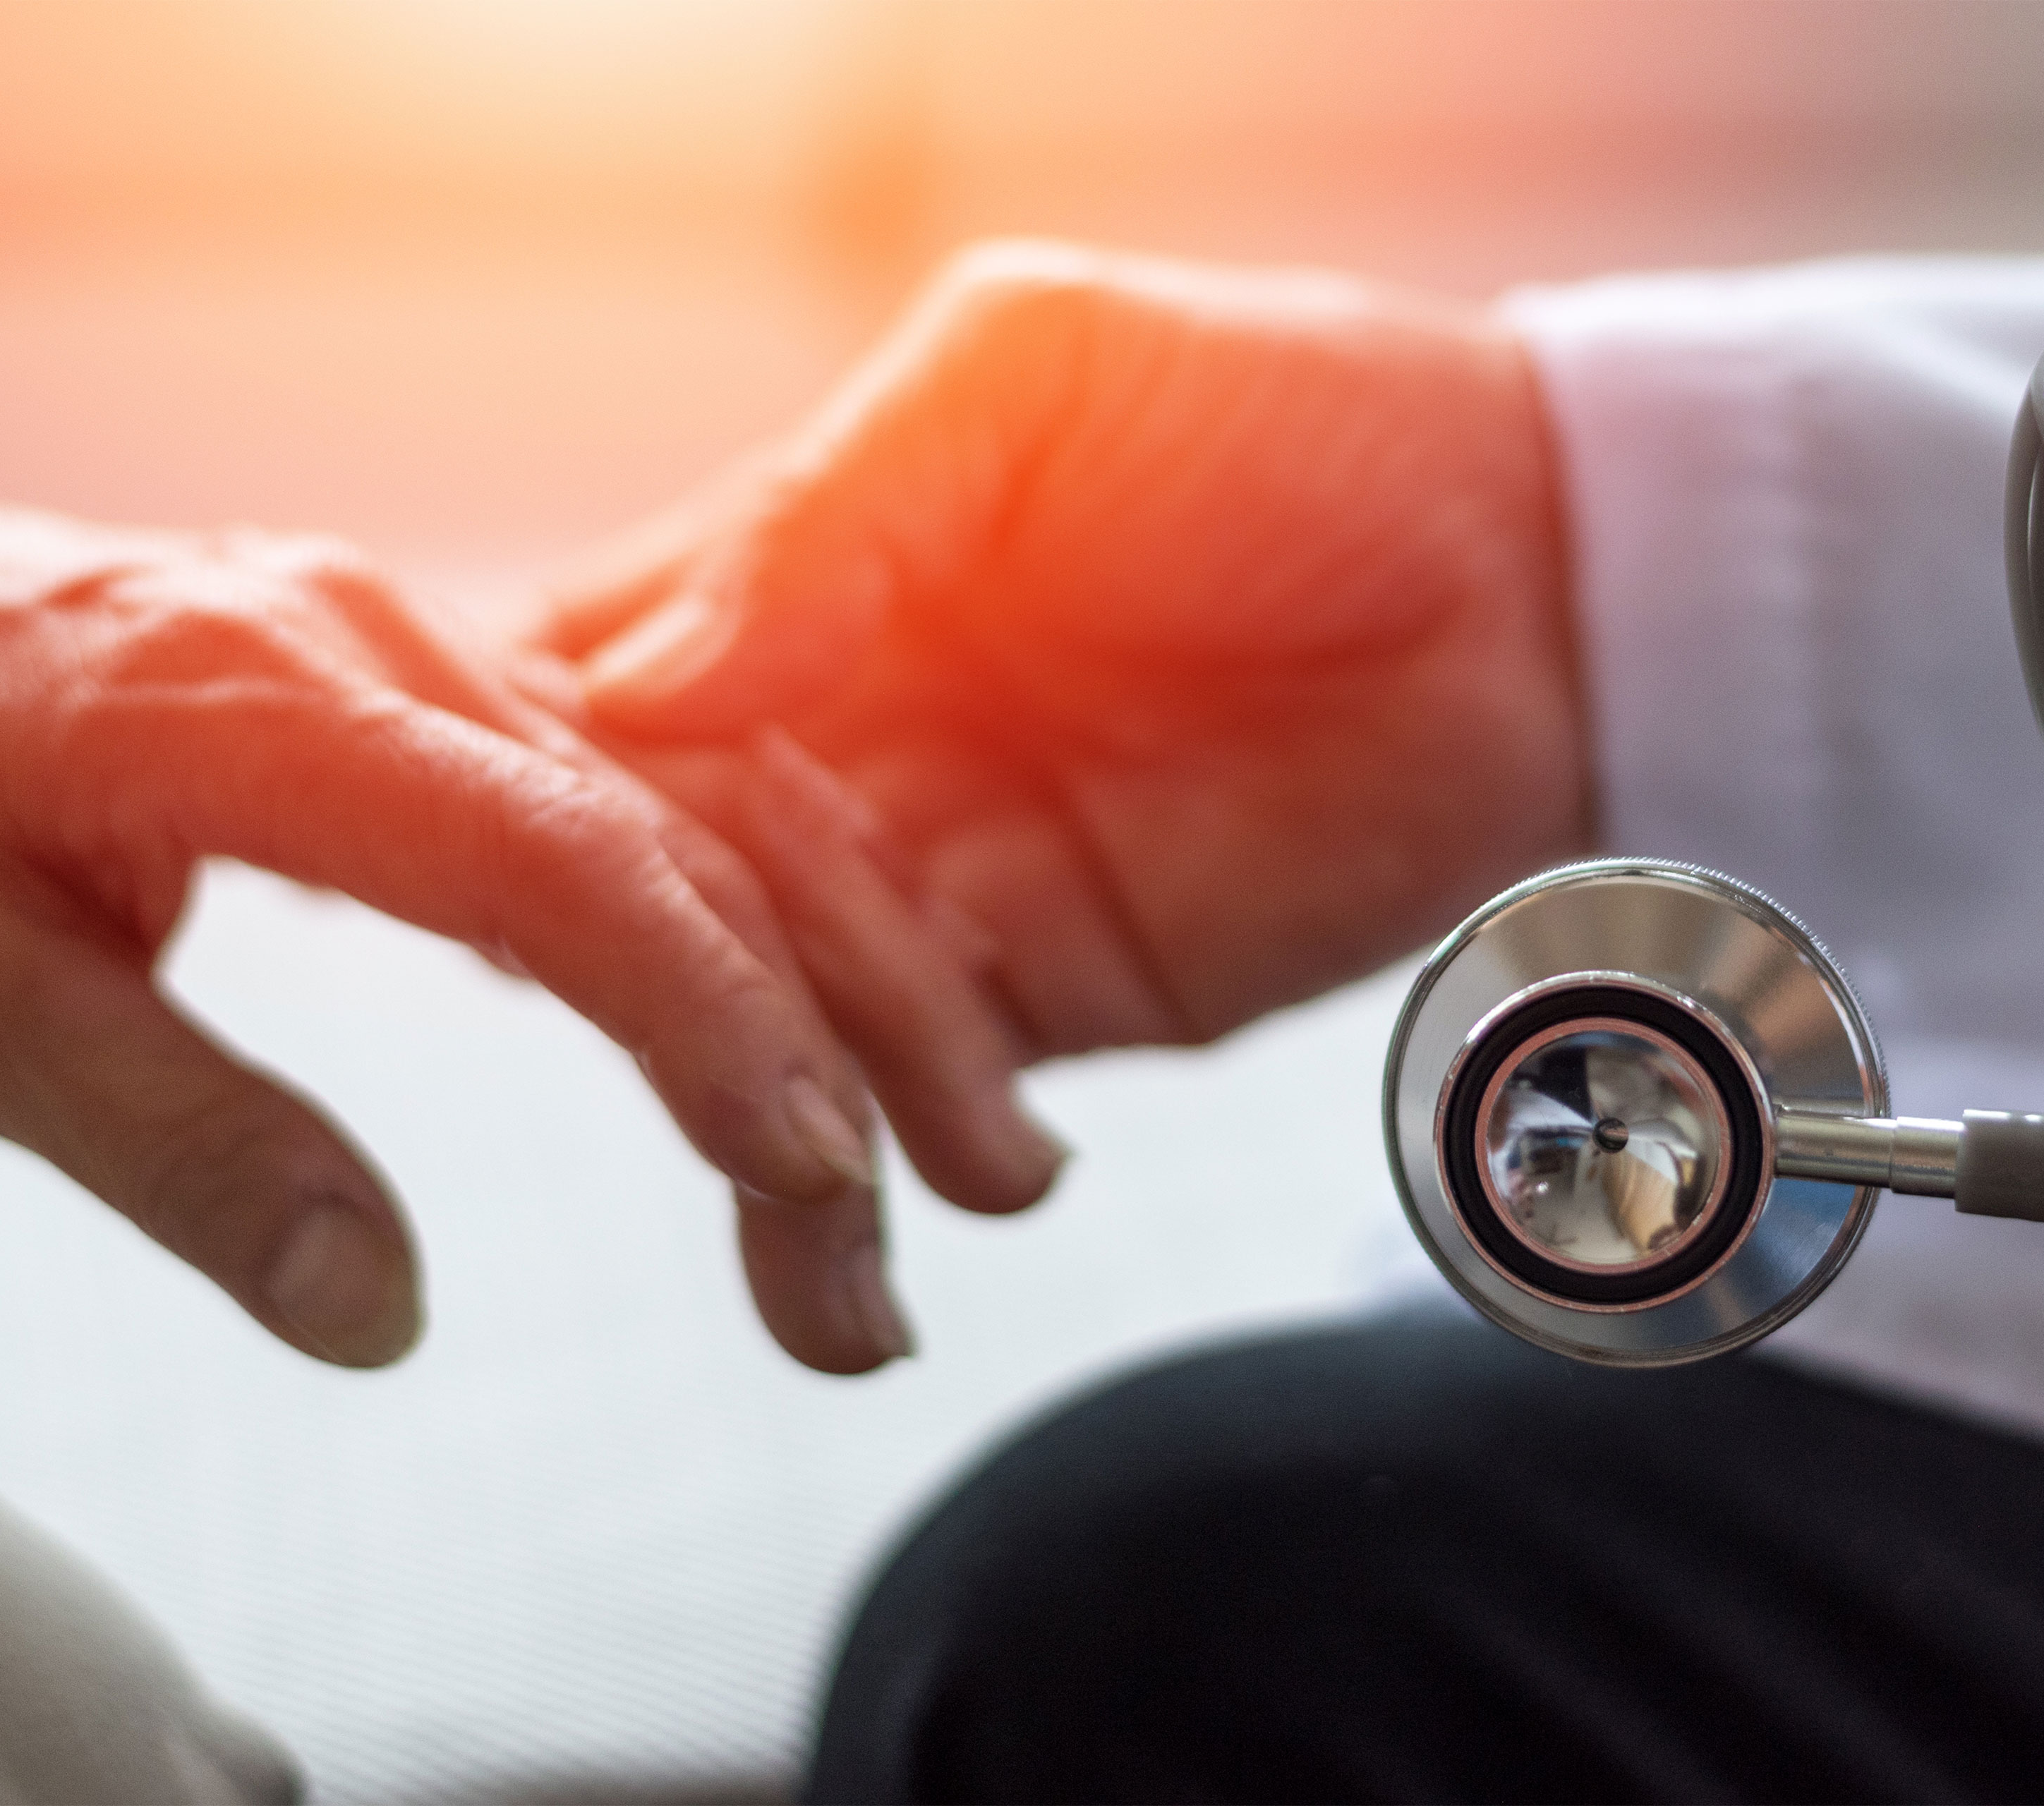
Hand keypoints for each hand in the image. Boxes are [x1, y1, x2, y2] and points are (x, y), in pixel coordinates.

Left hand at [0, 427, 905, 1372]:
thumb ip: (173, 1140)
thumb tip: (373, 1306)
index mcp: (260, 695)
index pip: (551, 852)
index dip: (704, 1009)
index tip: (811, 1163)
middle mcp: (395, 648)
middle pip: (685, 838)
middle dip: (831, 1046)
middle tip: (910, 1251)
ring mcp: (452, 658)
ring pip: (724, 808)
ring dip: (863, 984)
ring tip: (969, 1163)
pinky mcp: (482, 696)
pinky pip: (682, 792)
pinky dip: (796, 919)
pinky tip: (868, 1032)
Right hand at [539, 242, 1587, 1202]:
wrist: (1542, 576)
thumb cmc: (1293, 422)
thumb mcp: (1035, 381)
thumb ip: (833, 512)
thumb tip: (637, 696)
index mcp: (806, 585)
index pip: (599, 699)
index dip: (533, 781)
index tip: (500, 848)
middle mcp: (847, 744)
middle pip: (673, 887)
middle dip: (651, 974)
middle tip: (660, 1024)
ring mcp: (952, 880)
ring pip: (791, 1015)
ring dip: (775, 1115)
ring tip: (809, 1201)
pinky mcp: (1068, 990)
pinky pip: (948, 1084)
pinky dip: (928, 1144)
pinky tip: (958, 1182)